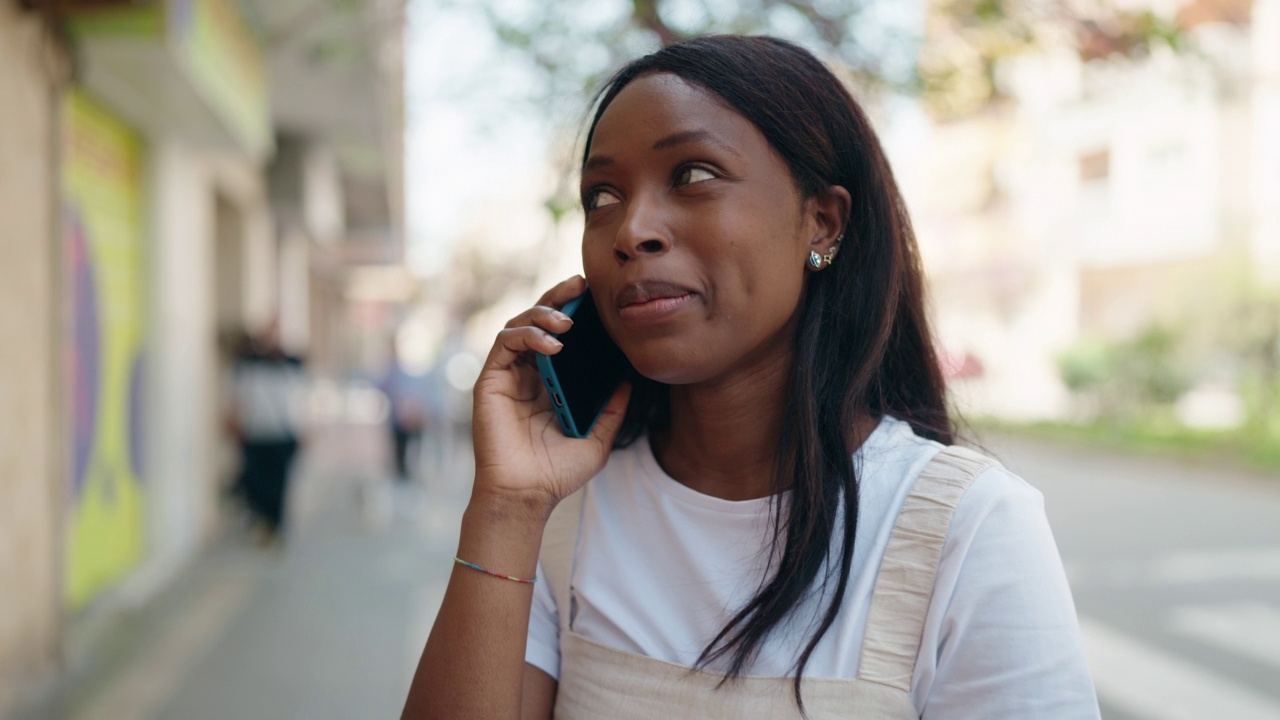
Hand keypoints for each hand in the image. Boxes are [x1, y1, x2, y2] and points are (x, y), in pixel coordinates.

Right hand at [470, 276, 630, 516]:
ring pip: (519, 324)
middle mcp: (527, 373)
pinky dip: (527, 335)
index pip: (560, 335)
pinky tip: (552, 344)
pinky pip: (505, 343)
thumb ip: (613, 409)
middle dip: (559, 298)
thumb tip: (631, 379)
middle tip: (582, 286)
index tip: (596, 298)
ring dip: (543, 314)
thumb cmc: (557, 472)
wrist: (527, 494)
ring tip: (568, 321)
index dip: (574, 312)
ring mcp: (508, 375)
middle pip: (538, 321)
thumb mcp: (599, 438)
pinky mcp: (490, 381)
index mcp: (550, 382)